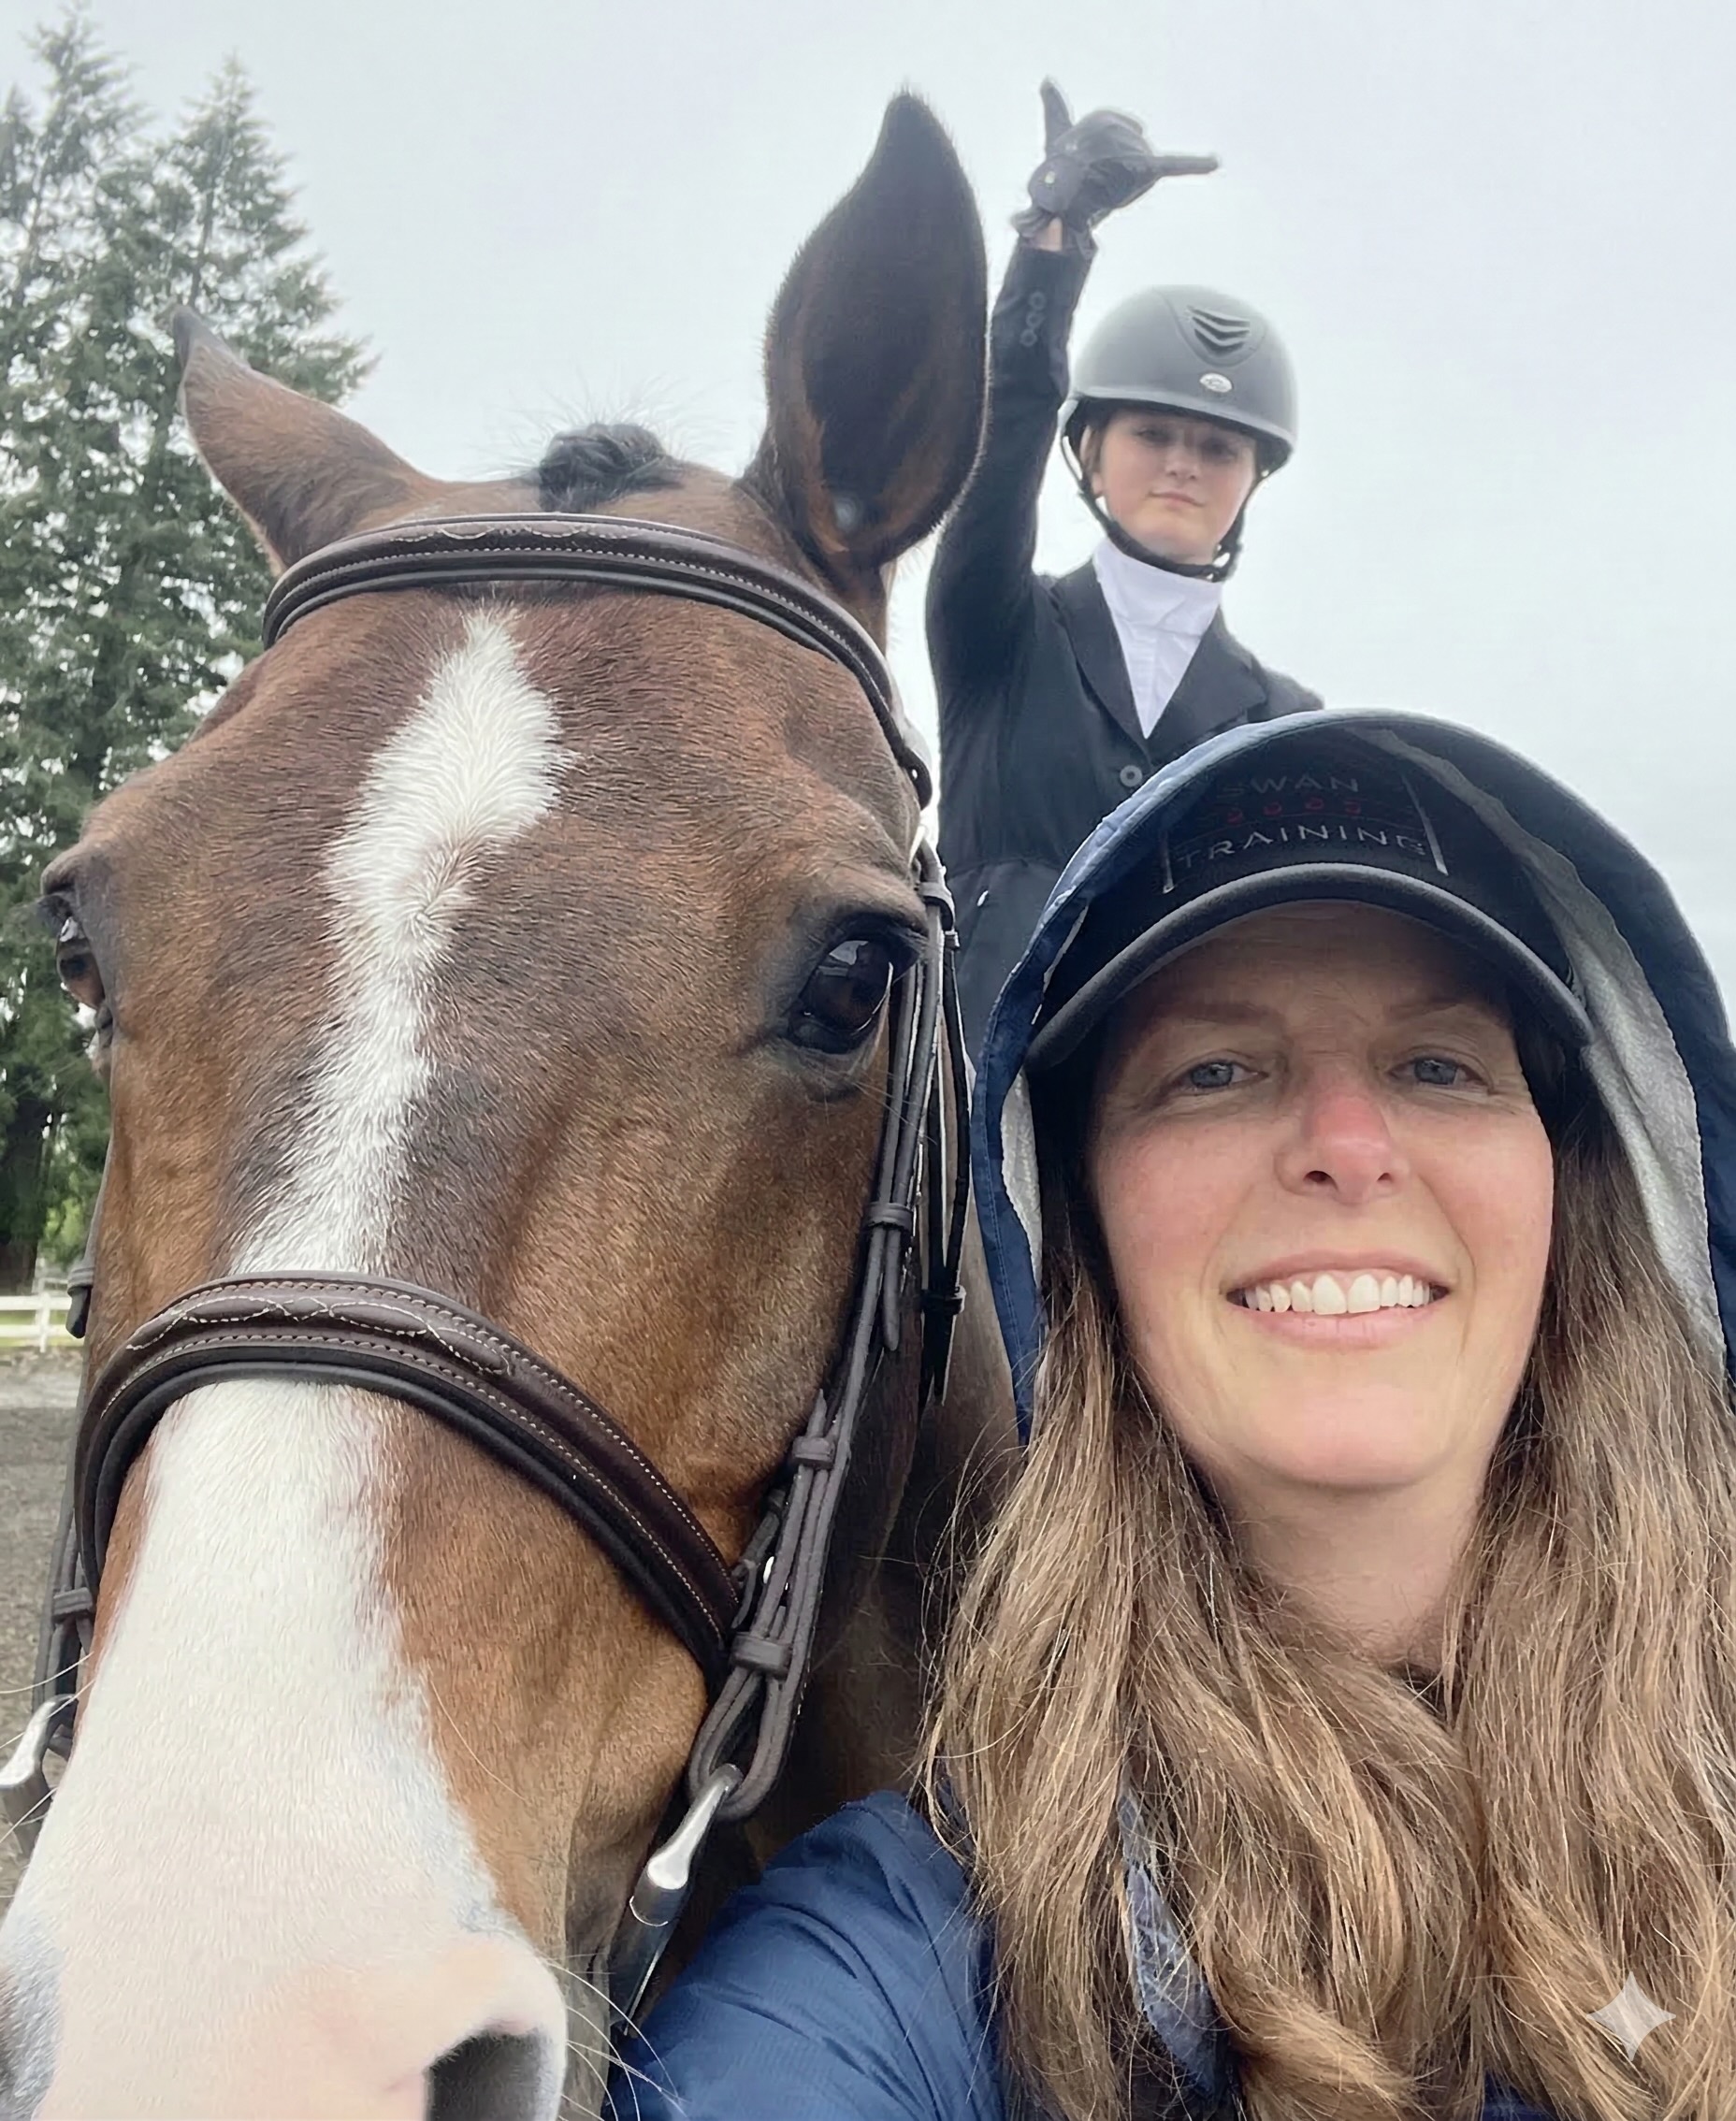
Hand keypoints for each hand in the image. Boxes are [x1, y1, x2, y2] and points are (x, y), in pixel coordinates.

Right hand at [1014, 81, 1216, 246]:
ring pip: (1143, 170)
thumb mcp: (1056, 133)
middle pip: (1135, 155)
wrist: (1056, 202)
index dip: (1111, 159)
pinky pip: (1175, 164)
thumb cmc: (1055, 171)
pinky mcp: (1145, 168)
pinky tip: (1215, 162)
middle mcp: (1121, 129)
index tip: (1090, 170)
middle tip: (1095, 184)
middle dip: (1121, 173)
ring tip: (1104, 191)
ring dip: (1128, 185)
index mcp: (1104, 117)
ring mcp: (1132, 148)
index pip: (1124, 137)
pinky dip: (1197, 165)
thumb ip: (1055, 107)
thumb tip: (1047, 80)